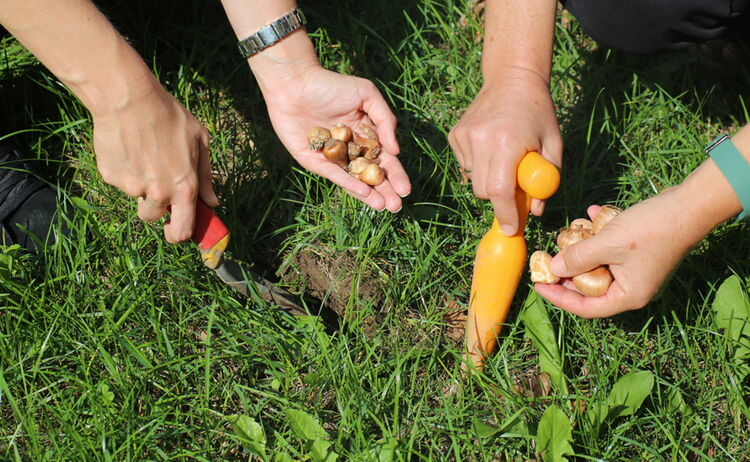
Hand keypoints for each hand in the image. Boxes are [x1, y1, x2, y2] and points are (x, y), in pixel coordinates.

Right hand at [92, 80, 217, 242]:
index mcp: (184, 188)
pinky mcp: (111, 177)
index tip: (175, 229)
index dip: (179, 235)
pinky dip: (124, 170)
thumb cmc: (169, 115)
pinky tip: (128, 148)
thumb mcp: (200, 140)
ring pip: (136, 198)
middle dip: (156, 207)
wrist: (128, 99)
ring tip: (143, 157)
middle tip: (157, 182)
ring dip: (140, 187)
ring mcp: (132, 187)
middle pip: (153, 218)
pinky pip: (119, 182)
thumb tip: (212, 202)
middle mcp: (159, 193)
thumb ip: (206, 175)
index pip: (182, 231)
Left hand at [261, 66, 410, 211]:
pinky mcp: (313, 161)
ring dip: (368, 194)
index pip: (383, 159)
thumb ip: (384, 120)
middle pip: (369, 174)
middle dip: (384, 191)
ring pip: (353, 179)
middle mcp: (348, 150)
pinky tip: (364, 192)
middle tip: (396, 206)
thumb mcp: (366, 95)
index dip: (395, 175)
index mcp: (363, 136)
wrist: (296, 83)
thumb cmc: (332, 85)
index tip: (405, 190)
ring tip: (383, 207)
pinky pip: (334, 174)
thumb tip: (396, 150)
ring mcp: (331, 158)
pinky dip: (348, 184)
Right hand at [449, 69, 560, 234]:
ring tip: (505, 156)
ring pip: (473, 179)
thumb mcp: (552, 144)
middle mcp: (481, 139)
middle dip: (499, 198)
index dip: (505, 213)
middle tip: (515, 189)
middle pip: (483, 191)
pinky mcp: (455, 134)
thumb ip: (547, 179)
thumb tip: (534, 212)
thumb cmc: (538, 112)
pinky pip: (466, 165)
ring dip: (490, 178)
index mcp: (507, 142)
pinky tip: (492, 145)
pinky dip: (479, 164)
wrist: (512, 78)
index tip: (511, 228)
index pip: (498, 190)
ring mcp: (464, 136)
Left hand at [534, 189, 704, 317]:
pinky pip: (612, 247)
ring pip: (600, 264)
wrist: (690, 205)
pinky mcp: (639, 252)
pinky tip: (593, 213)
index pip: (586, 308)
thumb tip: (554, 268)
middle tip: (548, 256)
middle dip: (568, 269)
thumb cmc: (652, 229)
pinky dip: (600, 233)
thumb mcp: (608, 244)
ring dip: (583, 248)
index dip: (559, 298)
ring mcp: (637, 270)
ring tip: (569, 232)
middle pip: (590, 287)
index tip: (538, 286)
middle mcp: (633, 287)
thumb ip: (578, 258)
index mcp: (628, 296)